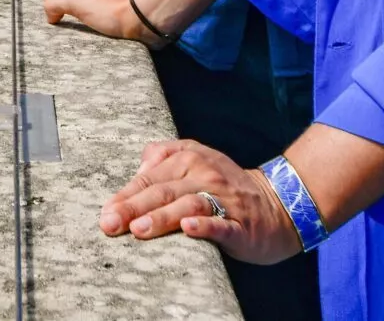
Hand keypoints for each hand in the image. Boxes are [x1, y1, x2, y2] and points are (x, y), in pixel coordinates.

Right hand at [42, 0, 153, 43]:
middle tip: (57, 17)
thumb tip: (50, 13)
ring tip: (74, 23)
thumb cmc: (107, 9)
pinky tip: (95, 25)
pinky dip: (94, 16)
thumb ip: (56, 1)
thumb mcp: (74, 0)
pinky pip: (103, 11)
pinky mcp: (124, 10)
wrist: (142, 18)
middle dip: (64, 0)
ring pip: (90, 0)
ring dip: (80, 8)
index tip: (48, 16)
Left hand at [100, 139, 301, 263]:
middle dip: (134, 207)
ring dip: (163, 216)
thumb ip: (163, 155)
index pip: (149, 177)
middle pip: (164, 190)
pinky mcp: (241, 224)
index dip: (126, 195)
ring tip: (139, 229)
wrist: (278, 204)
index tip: (106, 213)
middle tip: (112, 223)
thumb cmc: (225, 185)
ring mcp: (224, 198)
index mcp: (189, 158)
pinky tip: (189, 228)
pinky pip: (222, 223)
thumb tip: (138, 167)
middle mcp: (205, 174)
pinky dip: (205, 225)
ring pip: (189, 204)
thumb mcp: (195, 157)